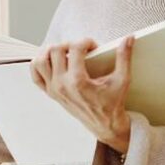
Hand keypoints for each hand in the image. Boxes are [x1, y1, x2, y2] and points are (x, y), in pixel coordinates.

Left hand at [29, 36, 134, 153]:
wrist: (105, 125)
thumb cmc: (112, 104)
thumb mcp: (122, 80)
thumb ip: (124, 57)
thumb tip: (128, 39)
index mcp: (78, 82)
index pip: (75, 49)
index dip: (86, 41)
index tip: (93, 46)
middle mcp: (62, 85)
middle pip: (55, 50)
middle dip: (69, 44)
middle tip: (80, 49)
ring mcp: (54, 90)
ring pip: (40, 61)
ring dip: (50, 51)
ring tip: (64, 52)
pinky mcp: (50, 93)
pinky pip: (35, 75)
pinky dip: (39, 64)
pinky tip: (51, 61)